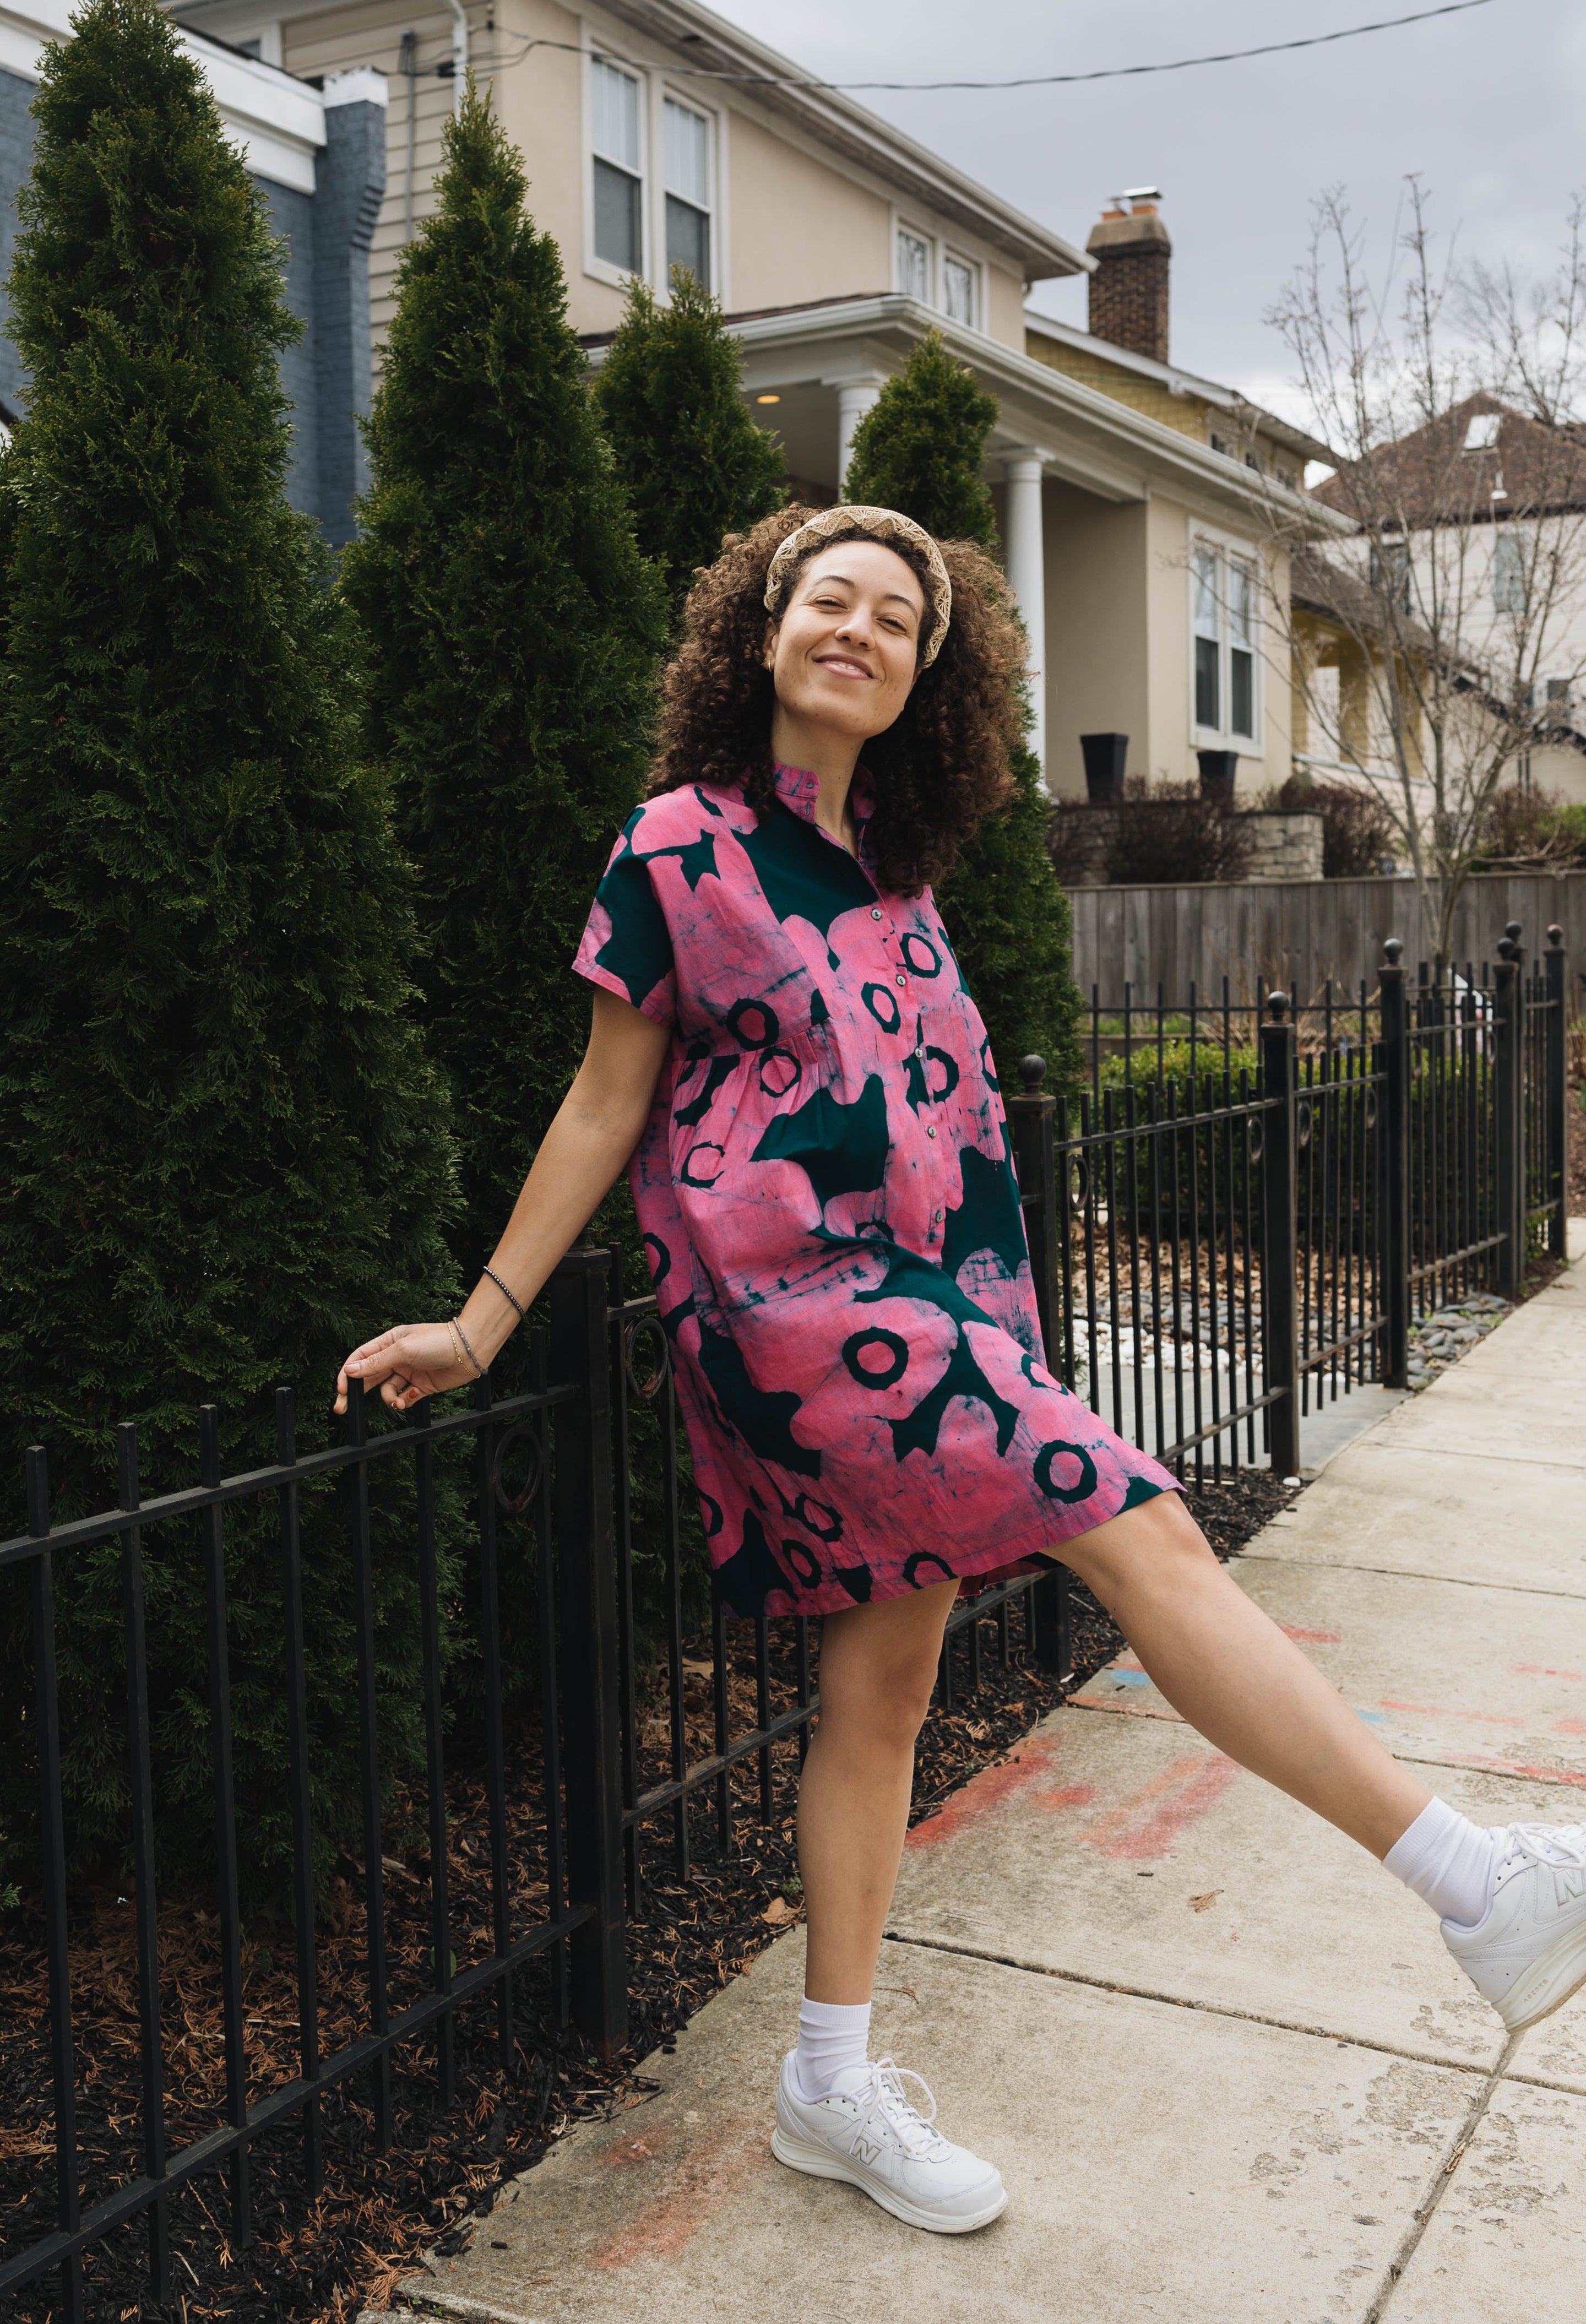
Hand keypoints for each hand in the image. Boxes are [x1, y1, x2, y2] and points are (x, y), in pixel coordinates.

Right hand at [334, 1323, 475, 1415]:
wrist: (469, 1350)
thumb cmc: (437, 1341)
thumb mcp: (402, 1349)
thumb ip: (375, 1362)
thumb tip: (349, 1370)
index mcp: (388, 1342)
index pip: (360, 1359)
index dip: (347, 1374)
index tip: (341, 1391)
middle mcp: (396, 1357)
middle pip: (369, 1377)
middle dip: (356, 1393)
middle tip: (342, 1409)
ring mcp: (409, 1372)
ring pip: (387, 1390)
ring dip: (388, 1399)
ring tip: (397, 1402)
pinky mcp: (422, 1385)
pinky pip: (405, 1397)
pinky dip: (405, 1400)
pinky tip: (412, 1395)